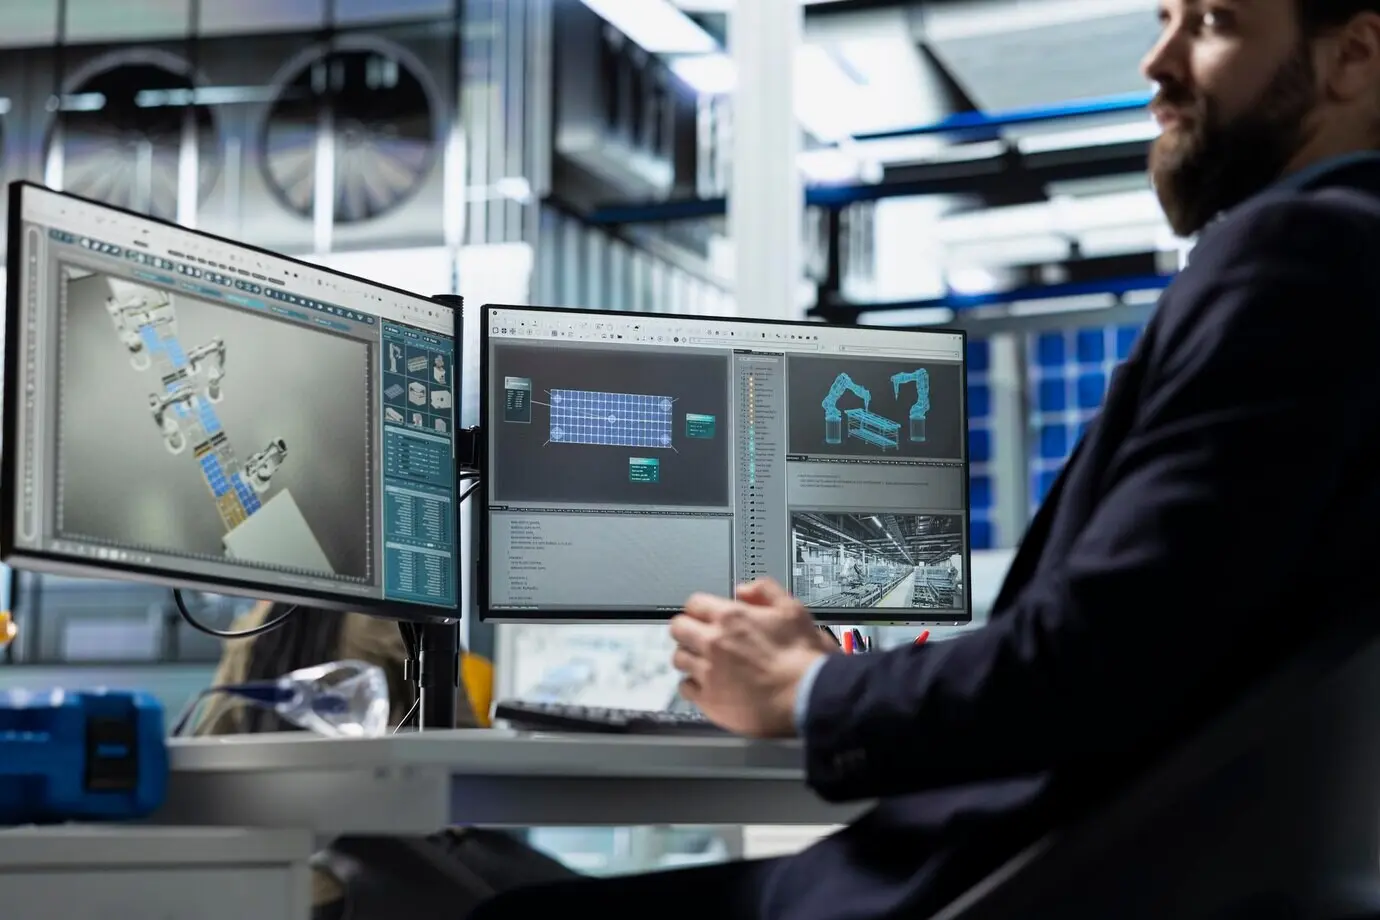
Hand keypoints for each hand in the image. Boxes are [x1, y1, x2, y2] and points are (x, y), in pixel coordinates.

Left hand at [670, 578, 836, 737]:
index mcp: (731, 617)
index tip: (705, 616)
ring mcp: (708, 672)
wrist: (808, 696)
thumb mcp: (793, 609)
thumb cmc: (805, 658)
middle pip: (678, 628)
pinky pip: (685, 689)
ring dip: (689, 657)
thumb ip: (765, 591)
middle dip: (687, 630)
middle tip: (699, 637)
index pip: (694, 604)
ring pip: (679, 658)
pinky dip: (693, 686)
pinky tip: (707, 686)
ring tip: (703, 662)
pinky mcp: (709, 700)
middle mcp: (713, 642)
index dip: (700, 609)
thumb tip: (744, 590)